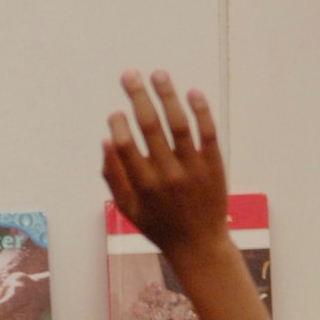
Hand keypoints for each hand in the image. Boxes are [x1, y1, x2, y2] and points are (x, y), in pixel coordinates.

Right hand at [103, 70, 229, 266]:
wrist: (199, 245)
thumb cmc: (159, 226)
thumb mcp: (129, 210)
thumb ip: (114, 178)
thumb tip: (106, 141)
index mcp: (143, 187)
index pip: (126, 146)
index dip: (118, 124)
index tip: (115, 113)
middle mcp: (167, 175)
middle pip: (150, 127)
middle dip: (137, 97)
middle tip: (129, 75)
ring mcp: (192, 168)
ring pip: (178, 123)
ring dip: (167, 95)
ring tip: (158, 74)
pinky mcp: (214, 164)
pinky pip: (207, 131)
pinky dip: (200, 110)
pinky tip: (191, 92)